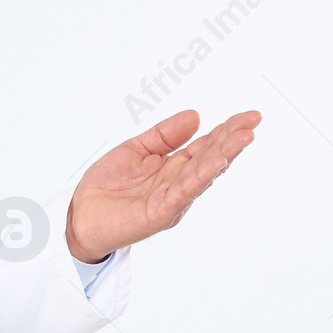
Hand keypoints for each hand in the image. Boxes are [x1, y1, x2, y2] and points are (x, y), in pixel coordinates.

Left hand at [66, 109, 261, 263]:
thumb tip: (195, 116)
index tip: (247, 116)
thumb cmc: (106, 187)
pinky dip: (202, 175)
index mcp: (172, 167)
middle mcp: (178, 183)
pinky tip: (218, 161)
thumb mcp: (135, 149)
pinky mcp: (161, 212)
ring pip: (204, 173)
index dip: (225, 130)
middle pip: (210, 157)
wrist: (80, 216)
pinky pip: (185, 191)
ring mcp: (172, 199)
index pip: (205, 146)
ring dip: (225, 155)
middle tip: (252, 121)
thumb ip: (164, 135)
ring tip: (244, 137)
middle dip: (232, 139)